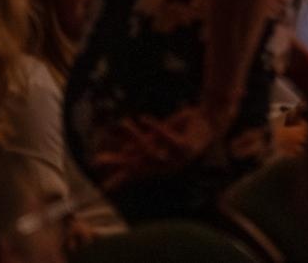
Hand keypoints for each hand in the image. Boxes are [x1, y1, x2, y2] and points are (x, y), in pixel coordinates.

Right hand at [92, 106, 218, 190]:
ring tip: (124, 122)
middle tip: (97, 160)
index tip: (99, 190)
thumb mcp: (158, 138)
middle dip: (118, 164)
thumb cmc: (182, 129)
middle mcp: (166, 166)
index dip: (117, 182)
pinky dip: (155, 129)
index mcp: (158, 165)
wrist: (209, 119)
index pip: (133, 175)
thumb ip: (142, 144)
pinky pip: (168, 140)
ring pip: (151, 153)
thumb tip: (123, 152)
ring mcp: (177, 159)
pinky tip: (143, 118)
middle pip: (138, 168)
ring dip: (135, 137)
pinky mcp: (186, 147)